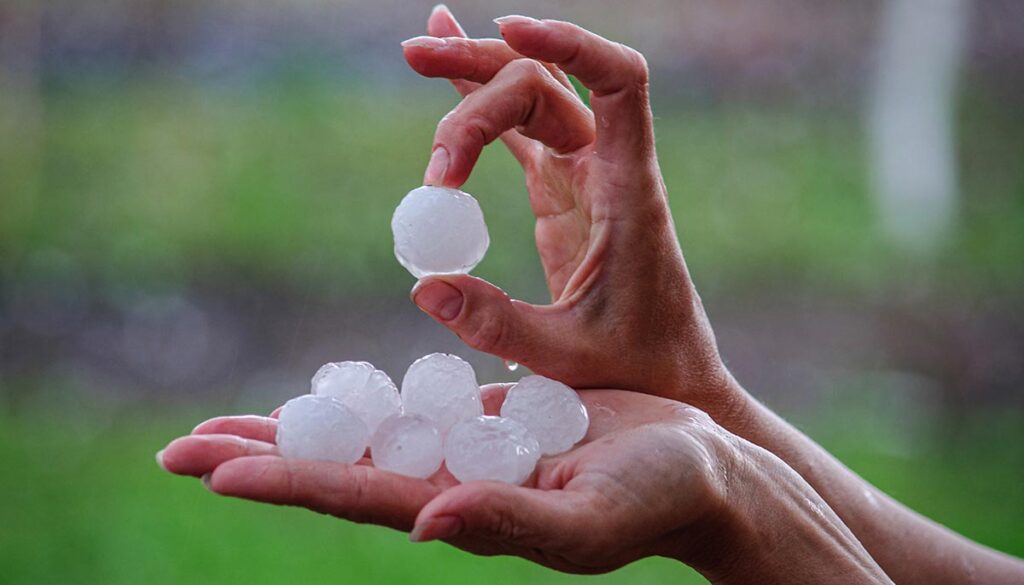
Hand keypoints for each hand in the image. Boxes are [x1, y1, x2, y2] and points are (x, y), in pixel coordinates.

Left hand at [158, 388, 889, 582]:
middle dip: (258, 456)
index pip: (353, 493)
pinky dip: (361, 400)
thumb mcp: (591, 518)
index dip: (282, 479)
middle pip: (334, 466)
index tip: (209, 468)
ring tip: (225, 424)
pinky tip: (324, 396)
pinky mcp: (487, 420)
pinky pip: (411, 405)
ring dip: (294, 427)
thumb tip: (426, 522)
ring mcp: (465, 451)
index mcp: (464, 508)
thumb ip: (512, 524)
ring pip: (361, 434)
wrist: (704, 470)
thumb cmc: (661, 498)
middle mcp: (449, 483)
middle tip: (174, 449)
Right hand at [402, 9, 735, 414]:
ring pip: (531, 98)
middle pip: (545, 87)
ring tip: (416, 53)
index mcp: (628, 190)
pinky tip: (447, 70)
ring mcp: (583, 173)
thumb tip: (425, 287)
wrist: (667, 371)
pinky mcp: (560, 189)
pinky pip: (520, 131)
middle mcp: (607, 167)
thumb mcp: (566, 356)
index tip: (509, 29)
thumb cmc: (636, 365)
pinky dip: (483, 101)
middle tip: (414, 70)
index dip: (571, 43)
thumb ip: (498, 325)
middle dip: (481, 72)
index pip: (619, 84)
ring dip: (476, 74)